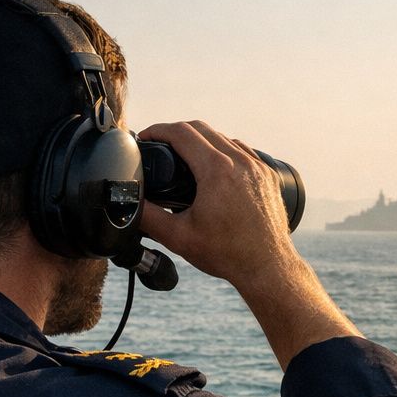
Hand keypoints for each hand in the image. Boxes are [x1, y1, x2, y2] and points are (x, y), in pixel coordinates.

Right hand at [134, 119, 359, 368]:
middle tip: (159, 145)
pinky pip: (243, 151)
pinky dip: (224, 151)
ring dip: (201, 140)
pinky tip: (215, 165)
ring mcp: (257, 167)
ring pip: (223, 138)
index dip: (157, 130)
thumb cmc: (228, 255)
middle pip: (201, 129)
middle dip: (175, 132)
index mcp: (217, 170)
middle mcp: (240, 162)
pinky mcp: (268, 176)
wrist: (267, 268)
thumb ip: (147, 216)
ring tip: (184, 155)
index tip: (145, 137)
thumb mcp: (178, 236)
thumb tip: (127, 203)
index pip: (180, 132)